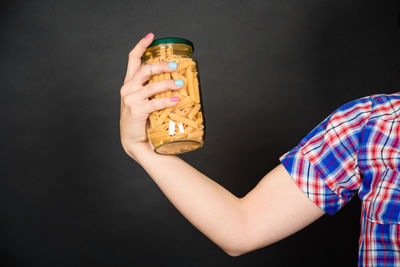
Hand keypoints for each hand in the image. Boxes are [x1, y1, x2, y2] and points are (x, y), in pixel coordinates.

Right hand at [120, 32, 182, 157]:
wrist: (134, 140)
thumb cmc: (143, 120)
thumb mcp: (144, 100)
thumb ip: (153, 89)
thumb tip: (177, 80)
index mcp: (129, 83)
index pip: (132, 59)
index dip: (141, 45)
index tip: (151, 35)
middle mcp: (127, 88)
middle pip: (144, 69)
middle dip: (161, 65)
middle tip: (175, 66)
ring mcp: (131, 99)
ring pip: (152, 86)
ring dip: (169, 84)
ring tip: (181, 85)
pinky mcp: (137, 111)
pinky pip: (155, 102)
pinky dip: (167, 101)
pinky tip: (177, 101)